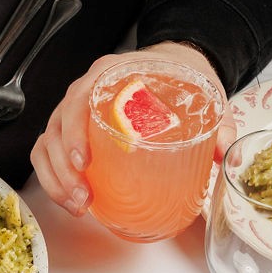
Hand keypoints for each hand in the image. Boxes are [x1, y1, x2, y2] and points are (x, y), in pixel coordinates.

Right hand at [30, 41, 232, 215]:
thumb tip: (224, 153)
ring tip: (77, 205)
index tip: (85, 161)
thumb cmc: (179, 77)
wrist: (173, 67)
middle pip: (57, 128)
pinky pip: (49, 154)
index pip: (78, 99)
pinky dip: (54, 179)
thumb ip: (218, 124)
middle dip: (63, 169)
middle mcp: (85, 90)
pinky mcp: (72, 131)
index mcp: (110, 74)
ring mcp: (74, 111)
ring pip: (47, 145)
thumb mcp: (203, 94)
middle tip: (82, 196)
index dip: (75, 131)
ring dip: (55, 179)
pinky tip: (71, 199)